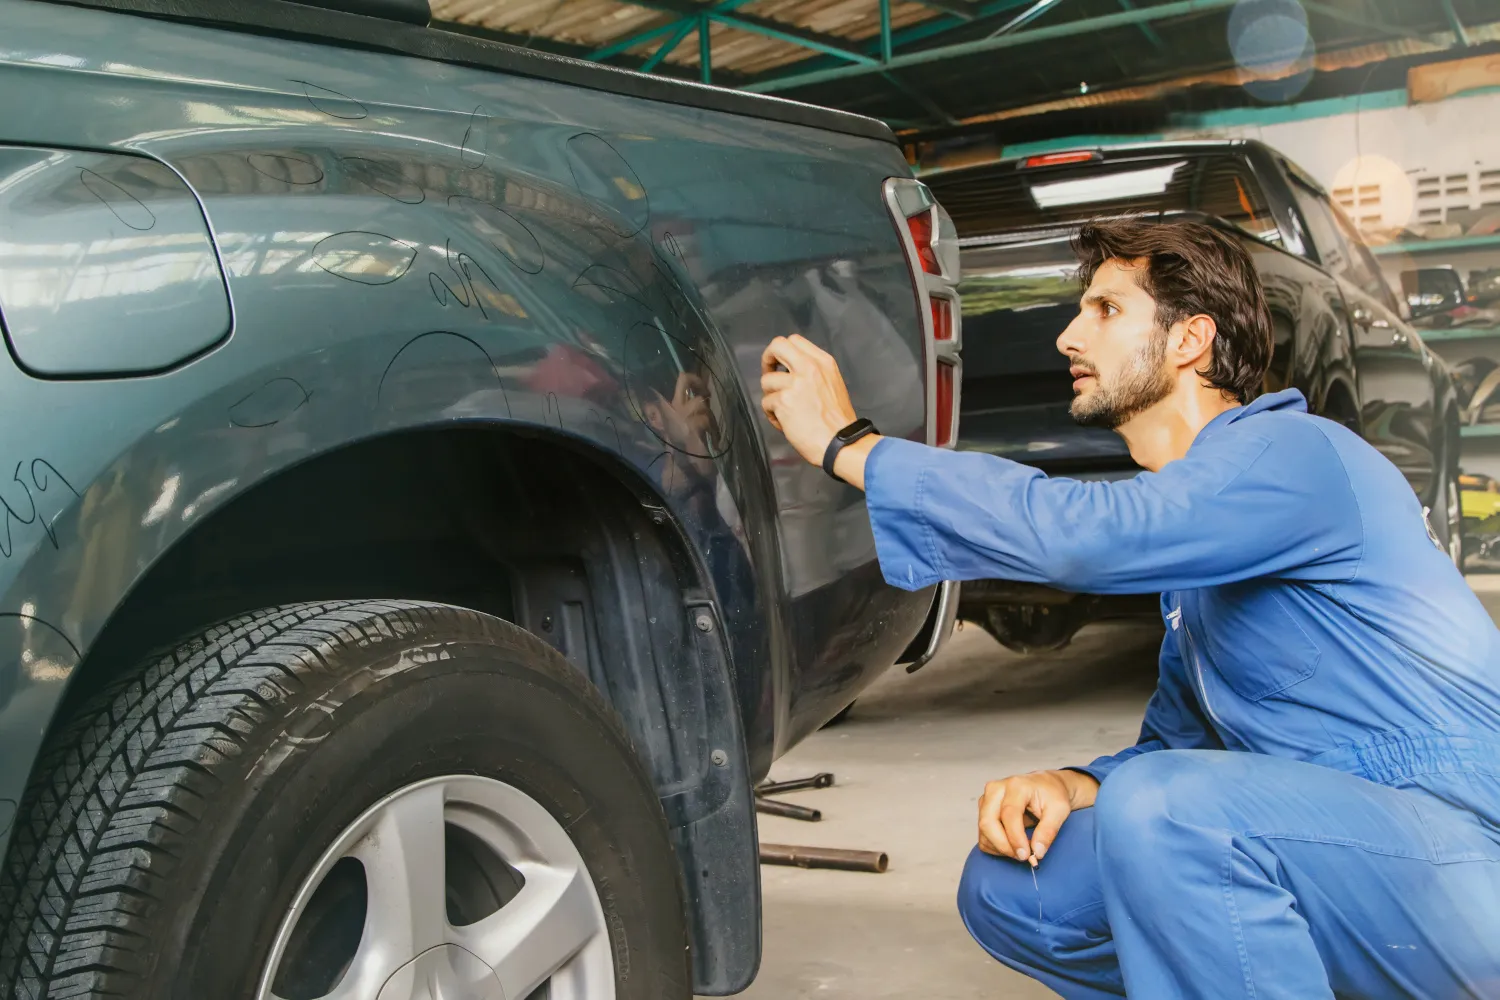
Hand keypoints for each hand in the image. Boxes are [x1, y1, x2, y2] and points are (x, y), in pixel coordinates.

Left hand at [760, 335, 860, 470]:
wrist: (840, 442)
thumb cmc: (838, 420)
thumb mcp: (833, 384)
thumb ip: (813, 372)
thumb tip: (790, 371)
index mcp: (823, 362)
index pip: (794, 340)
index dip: (782, 351)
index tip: (780, 364)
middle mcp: (809, 368)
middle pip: (777, 346)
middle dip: (767, 359)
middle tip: (769, 373)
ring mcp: (795, 383)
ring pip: (766, 381)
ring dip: (771, 397)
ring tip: (785, 411)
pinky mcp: (783, 401)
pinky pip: (766, 403)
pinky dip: (773, 416)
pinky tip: (786, 424)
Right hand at [977, 769, 1098, 864]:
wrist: (1044, 786)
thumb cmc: (1052, 795)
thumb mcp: (1060, 810)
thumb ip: (1049, 831)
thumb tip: (1037, 852)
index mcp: (1016, 785)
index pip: (1009, 814)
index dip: (1015, 838)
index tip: (1027, 855)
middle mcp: (996, 789)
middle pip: (988, 822)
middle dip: (1004, 845)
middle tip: (1023, 856)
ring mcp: (986, 800)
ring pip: (984, 832)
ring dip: (1001, 848)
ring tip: (1022, 850)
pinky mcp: (983, 811)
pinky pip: (983, 837)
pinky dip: (996, 848)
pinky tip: (1012, 845)